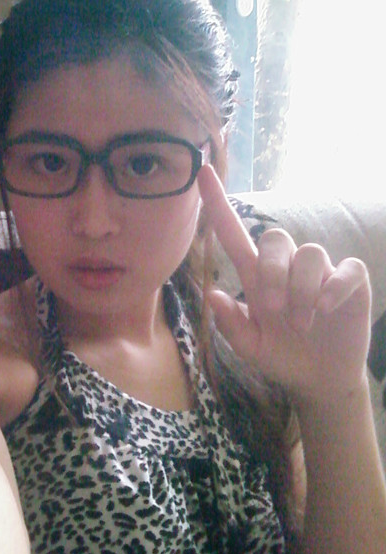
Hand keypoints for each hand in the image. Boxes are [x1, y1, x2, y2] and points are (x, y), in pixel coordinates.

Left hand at [197, 165, 371, 405]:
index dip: (218, 204)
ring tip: (301, 325)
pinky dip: (334, 287)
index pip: (234, 233)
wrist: (319, 379)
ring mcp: (320, 273)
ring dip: (301, 291)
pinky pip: (345, 268)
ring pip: (309, 254)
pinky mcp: (350, 282)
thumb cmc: (281, 356)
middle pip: (275, 238)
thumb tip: (211, 295)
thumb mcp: (251, 349)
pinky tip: (326, 309)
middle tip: (273, 309)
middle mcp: (287, 268)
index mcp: (256, 278)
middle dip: (272, 272)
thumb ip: (232, 325)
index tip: (203, 173)